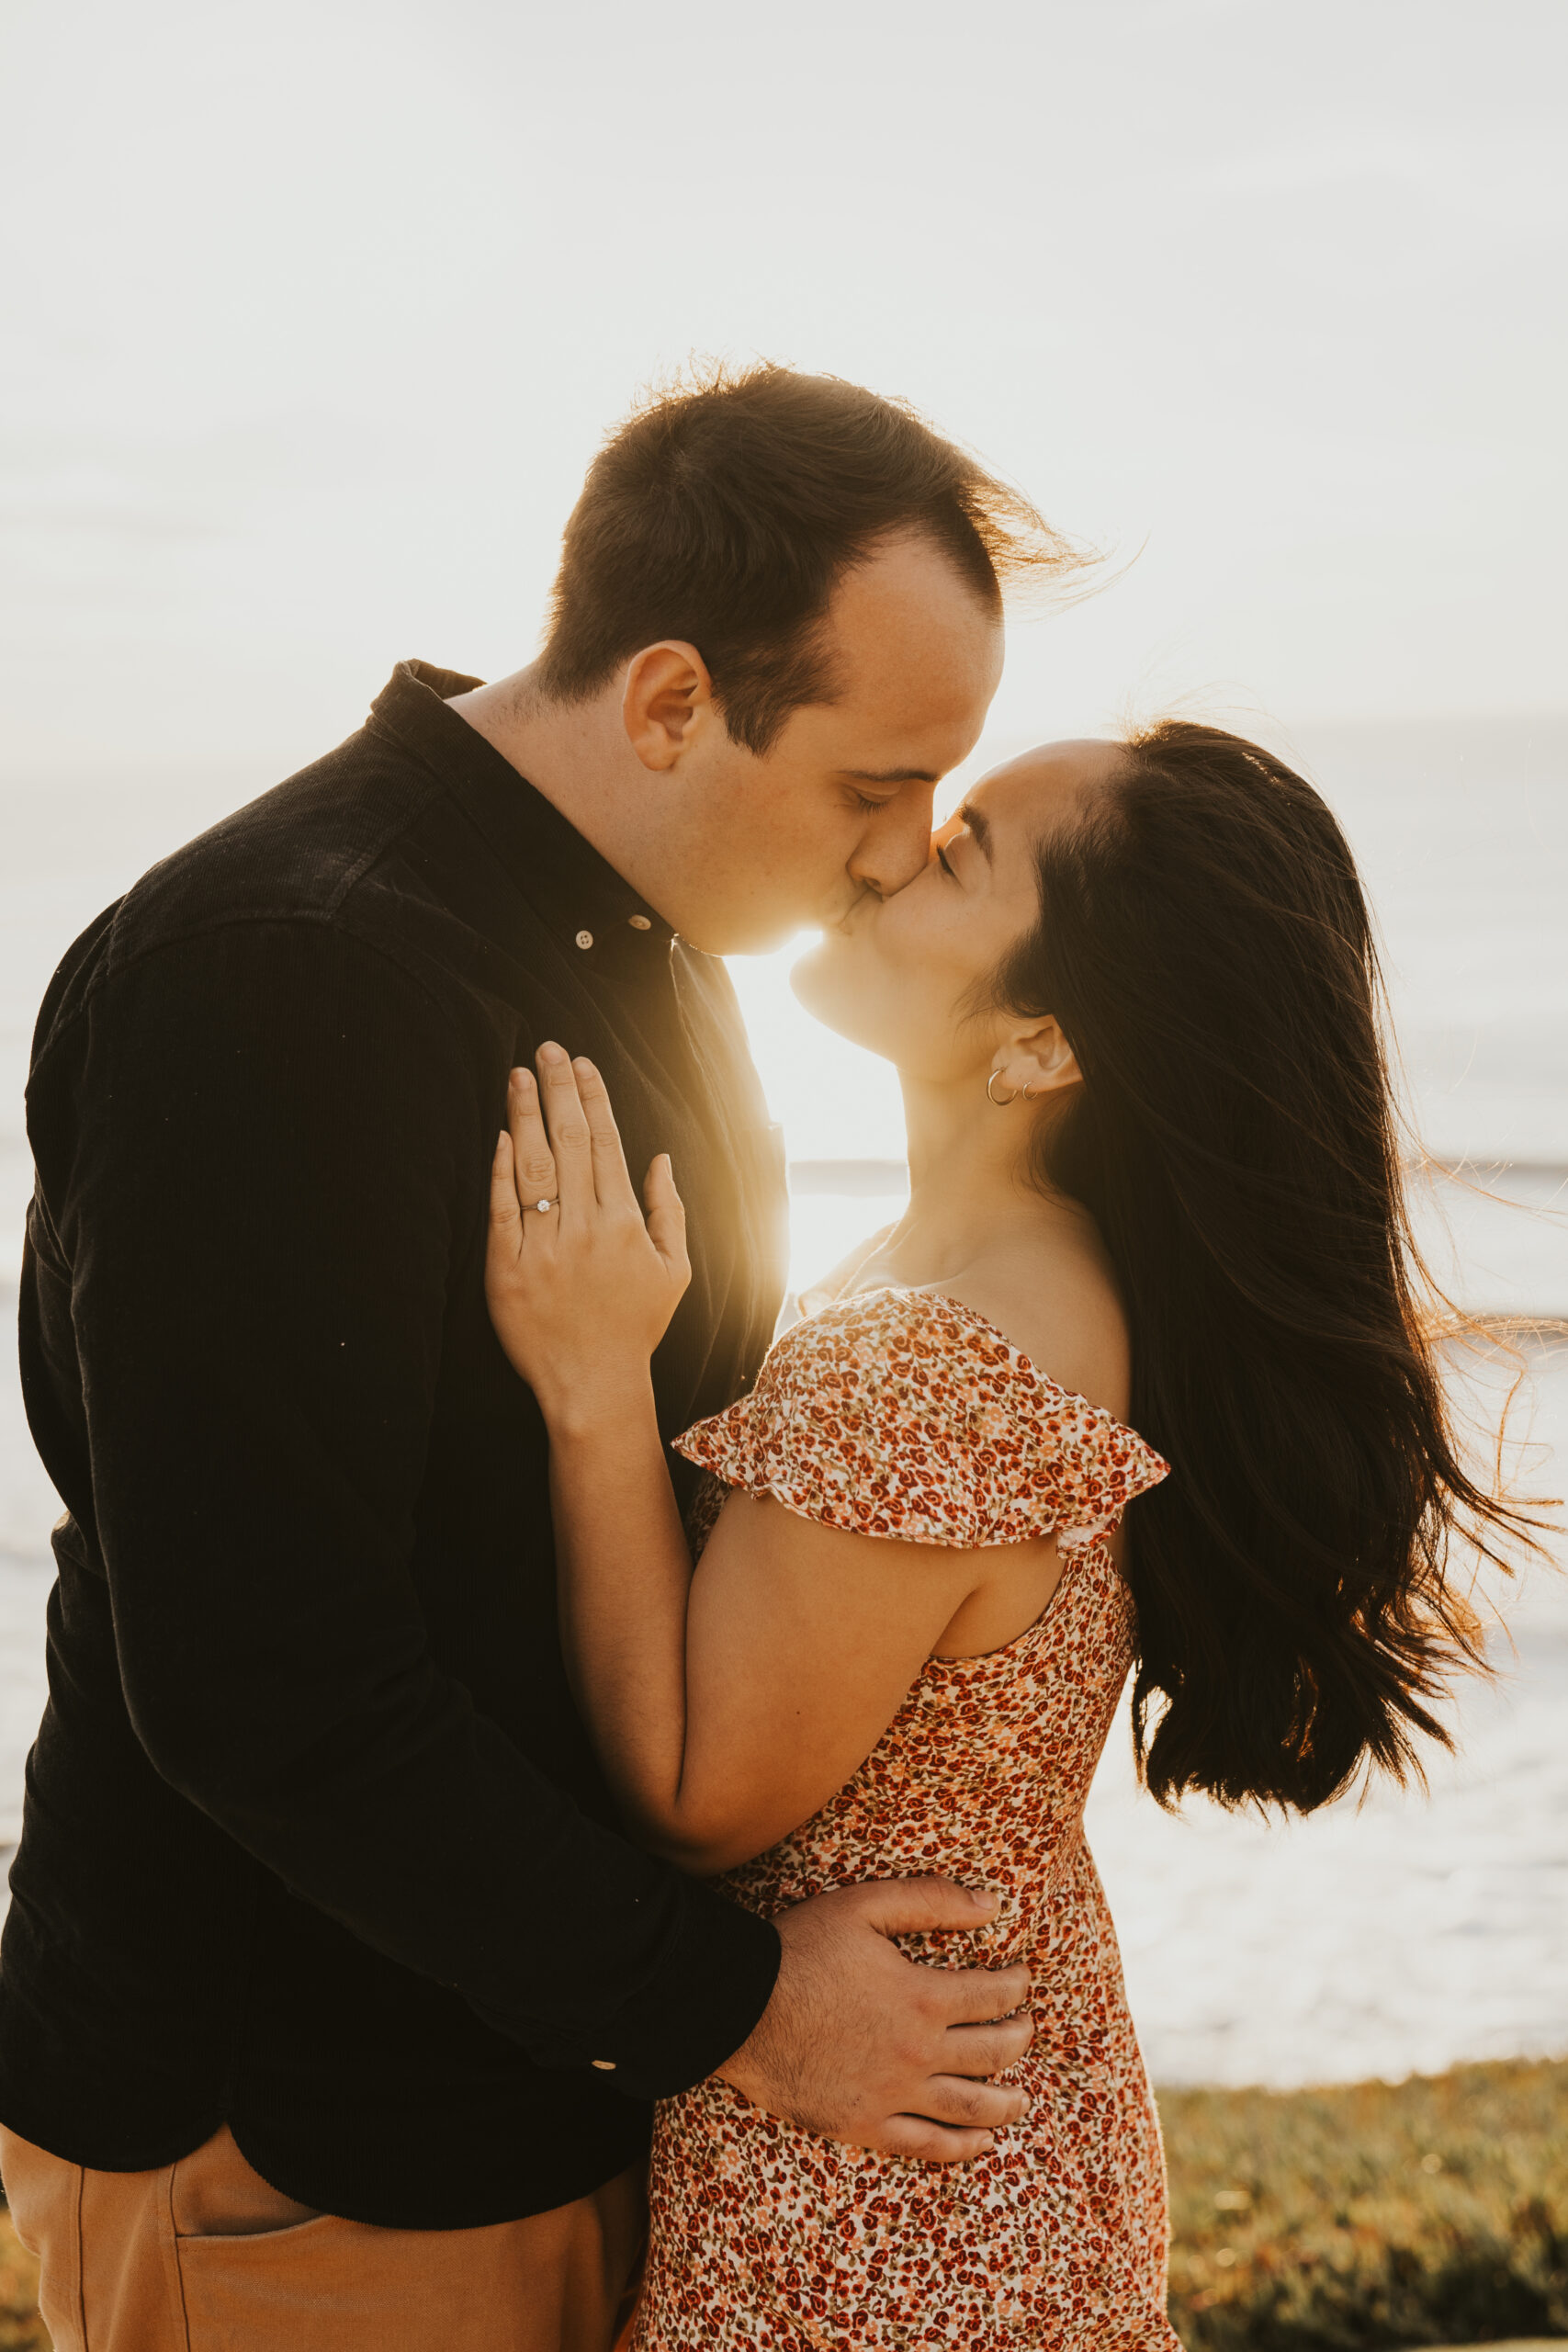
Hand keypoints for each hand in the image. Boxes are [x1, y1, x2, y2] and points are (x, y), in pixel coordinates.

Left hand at [485, 1046, 690, 1425]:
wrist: (593, 1385)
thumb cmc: (635, 1327)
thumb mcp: (674, 1271)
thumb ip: (669, 1210)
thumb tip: (661, 1158)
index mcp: (625, 1223)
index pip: (606, 1144)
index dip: (593, 1098)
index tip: (582, 1063)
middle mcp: (585, 1228)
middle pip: (569, 1143)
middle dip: (558, 1090)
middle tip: (546, 1049)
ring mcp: (544, 1248)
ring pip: (534, 1167)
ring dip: (526, 1115)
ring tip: (518, 1075)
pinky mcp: (507, 1270)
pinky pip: (502, 1211)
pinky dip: (500, 1171)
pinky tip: (501, 1136)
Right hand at [716, 1878, 1034, 2161]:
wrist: (738, 2006)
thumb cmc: (800, 1948)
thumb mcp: (865, 1905)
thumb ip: (931, 1901)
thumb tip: (994, 1903)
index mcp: (923, 1997)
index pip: (994, 1996)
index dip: (1017, 1986)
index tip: (1022, 1978)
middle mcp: (918, 2052)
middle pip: (993, 2053)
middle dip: (1019, 2038)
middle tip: (1026, 2028)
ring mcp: (893, 2095)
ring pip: (971, 2108)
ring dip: (1006, 2102)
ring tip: (1022, 2098)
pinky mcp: (864, 2125)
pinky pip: (926, 2145)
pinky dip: (961, 2146)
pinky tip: (978, 2142)